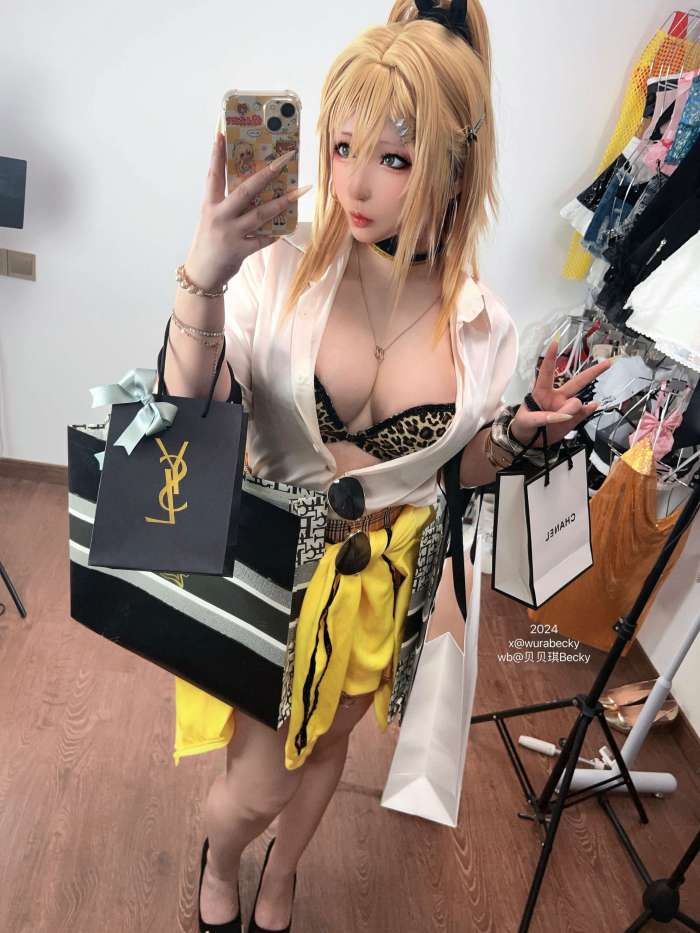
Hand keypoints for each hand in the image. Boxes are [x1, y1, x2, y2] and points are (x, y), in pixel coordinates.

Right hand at [184, 133, 311, 291]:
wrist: (202, 274)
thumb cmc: (209, 242)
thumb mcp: (211, 219)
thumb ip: (227, 204)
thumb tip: (253, 188)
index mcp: (209, 205)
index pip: (213, 175)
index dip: (217, 155)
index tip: (221, 133)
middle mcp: (219, 216)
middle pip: (245, 190)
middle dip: (267, 173)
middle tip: (284, 159)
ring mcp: (230, 233)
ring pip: (260, 213)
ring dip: (282, 201)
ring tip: (300, 190)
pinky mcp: (240, 250)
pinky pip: (263, 239)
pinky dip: (274, 234)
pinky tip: (285, 229)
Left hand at [509, 340, 612, 447]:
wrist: (528, 443)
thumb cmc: (524, 425)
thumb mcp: (526, 420)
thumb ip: (544, 416)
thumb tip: (566, 413)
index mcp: (542, 392)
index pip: (547, 372)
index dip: (551, 357)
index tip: (555, 342)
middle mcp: (557, 396)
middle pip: (577, 381)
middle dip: (592, 372)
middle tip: (607, 363)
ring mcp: (566, 407)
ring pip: (578, 401)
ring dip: (573, 408)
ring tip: (562, 419)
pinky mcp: (573, 419)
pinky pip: (584, 412)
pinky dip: (589, 409)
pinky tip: (593, 406)